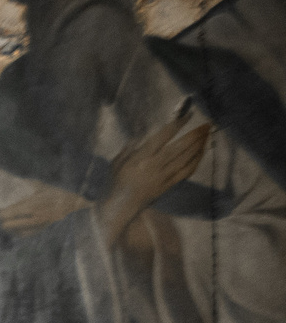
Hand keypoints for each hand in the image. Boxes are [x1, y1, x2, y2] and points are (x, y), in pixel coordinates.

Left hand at [0, 184, 87, 233]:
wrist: (74, 203)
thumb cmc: (57, 194)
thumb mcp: (43, 187)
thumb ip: (29, 184)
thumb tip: (17, 181)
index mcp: (32, 205)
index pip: (10, 212)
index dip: (1, 214)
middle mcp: (34, 217)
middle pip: (11, 224)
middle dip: (3, 222)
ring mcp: (39, 224)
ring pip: (18, 231)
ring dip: (11, 229)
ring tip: (6, 225)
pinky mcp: (43, 228)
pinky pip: (27, 234)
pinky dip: (20, 233)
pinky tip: (16, 231)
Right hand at [102, 112, 211, 247]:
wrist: (120, 207)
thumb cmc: (116, 183)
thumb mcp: (117, 162)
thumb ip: (130, 146)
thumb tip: (143, 132)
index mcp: (140, 158)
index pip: (163, 137)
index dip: (177, 125)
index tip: (188, 115)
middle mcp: (153, 166)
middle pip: (180, 147)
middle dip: (195, 134)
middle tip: (206, 124)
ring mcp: (163, 177)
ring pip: (186, 158)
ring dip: (199, 145)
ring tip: (206, 134)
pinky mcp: (168, 185)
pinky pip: (187, 171)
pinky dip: (196, 160)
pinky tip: (201, 152)